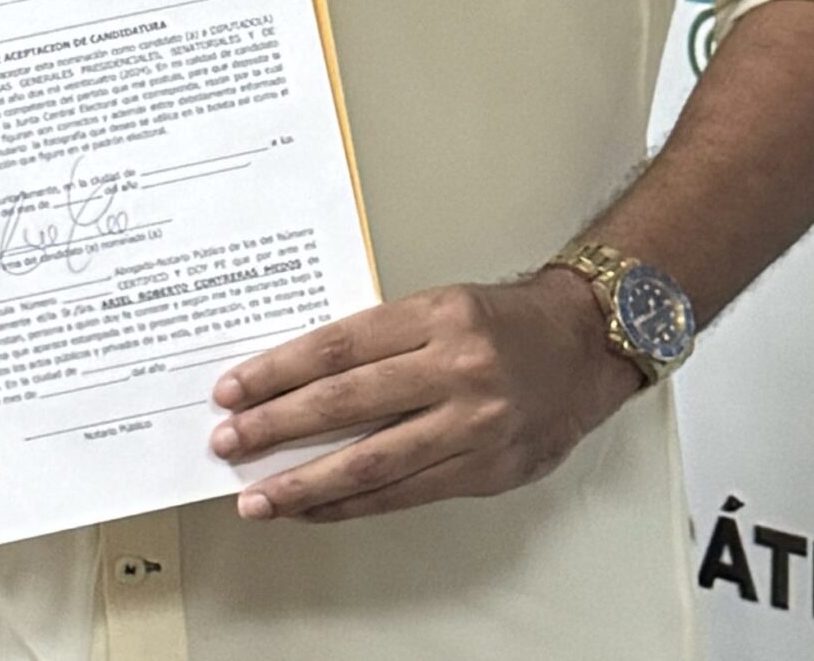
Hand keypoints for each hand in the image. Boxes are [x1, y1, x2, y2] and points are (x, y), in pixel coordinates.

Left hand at [205, 271, 641, 522]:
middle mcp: (456, 369)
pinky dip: (351, 504)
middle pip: (346, 403)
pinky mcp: (485, 471)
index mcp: (437, 316)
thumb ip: (382, 341)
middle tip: (229, 442)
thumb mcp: (441, 306)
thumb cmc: (504, 323)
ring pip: (371, 462)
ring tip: (259, 496)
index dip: (279, 371)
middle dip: (277, 426)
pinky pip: (403, 494)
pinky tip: (315, 507)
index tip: (234, 389)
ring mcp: (473, 425)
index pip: (338, 347)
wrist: (584, 345)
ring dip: (306, 483)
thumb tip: (300, 381)